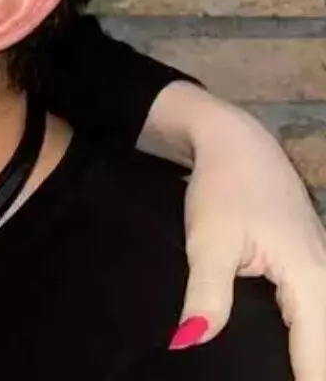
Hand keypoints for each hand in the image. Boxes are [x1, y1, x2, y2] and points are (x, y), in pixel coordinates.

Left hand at [156, 82, 325, 380]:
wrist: (235, 142)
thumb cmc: (223, 188)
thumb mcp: (208, 243)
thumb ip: (205, 297)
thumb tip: (188, 343)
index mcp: (311, 279)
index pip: (317, 354)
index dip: (308, 380)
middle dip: (312, 370)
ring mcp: (324, 271)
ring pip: (324, 327)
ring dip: (311, 354)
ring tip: (292, 373)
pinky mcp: (313, 266)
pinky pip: (316, 313)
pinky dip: (308, 335)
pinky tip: (290, 353)